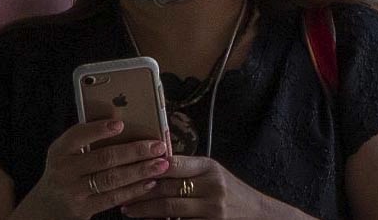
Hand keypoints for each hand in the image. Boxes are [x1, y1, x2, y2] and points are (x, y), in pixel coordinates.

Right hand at [21, 120, 167, 218]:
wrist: (46, 207)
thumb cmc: (65, 171)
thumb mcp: (67, 153)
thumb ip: (87, 138)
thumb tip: (122, 121)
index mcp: (60, 151)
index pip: (77, 136)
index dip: (98, 130)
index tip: (120, 124)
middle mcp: (65, 170)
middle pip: (104, 158)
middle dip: (135, 151)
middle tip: (158, 146)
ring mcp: (74, 191)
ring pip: (112, 179)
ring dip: (140, 171)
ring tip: (161, 164)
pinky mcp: (83, 209)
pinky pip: (113, 198)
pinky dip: (134, 190)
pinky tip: (150, 182)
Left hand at [121, 155, 299, 217]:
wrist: (257, 215)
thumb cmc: (230, 193)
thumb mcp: (214, 174)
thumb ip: (189, 169)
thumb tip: (155, 162)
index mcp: (210, 167)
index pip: (174, 163)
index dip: (149, 165)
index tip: (129, 167)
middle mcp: (212, 186)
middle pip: (168, 186)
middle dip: (141, 190)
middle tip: (120, 191)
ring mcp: (212, 209)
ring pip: (170, 208)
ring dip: (145, 209)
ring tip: (127, 209)